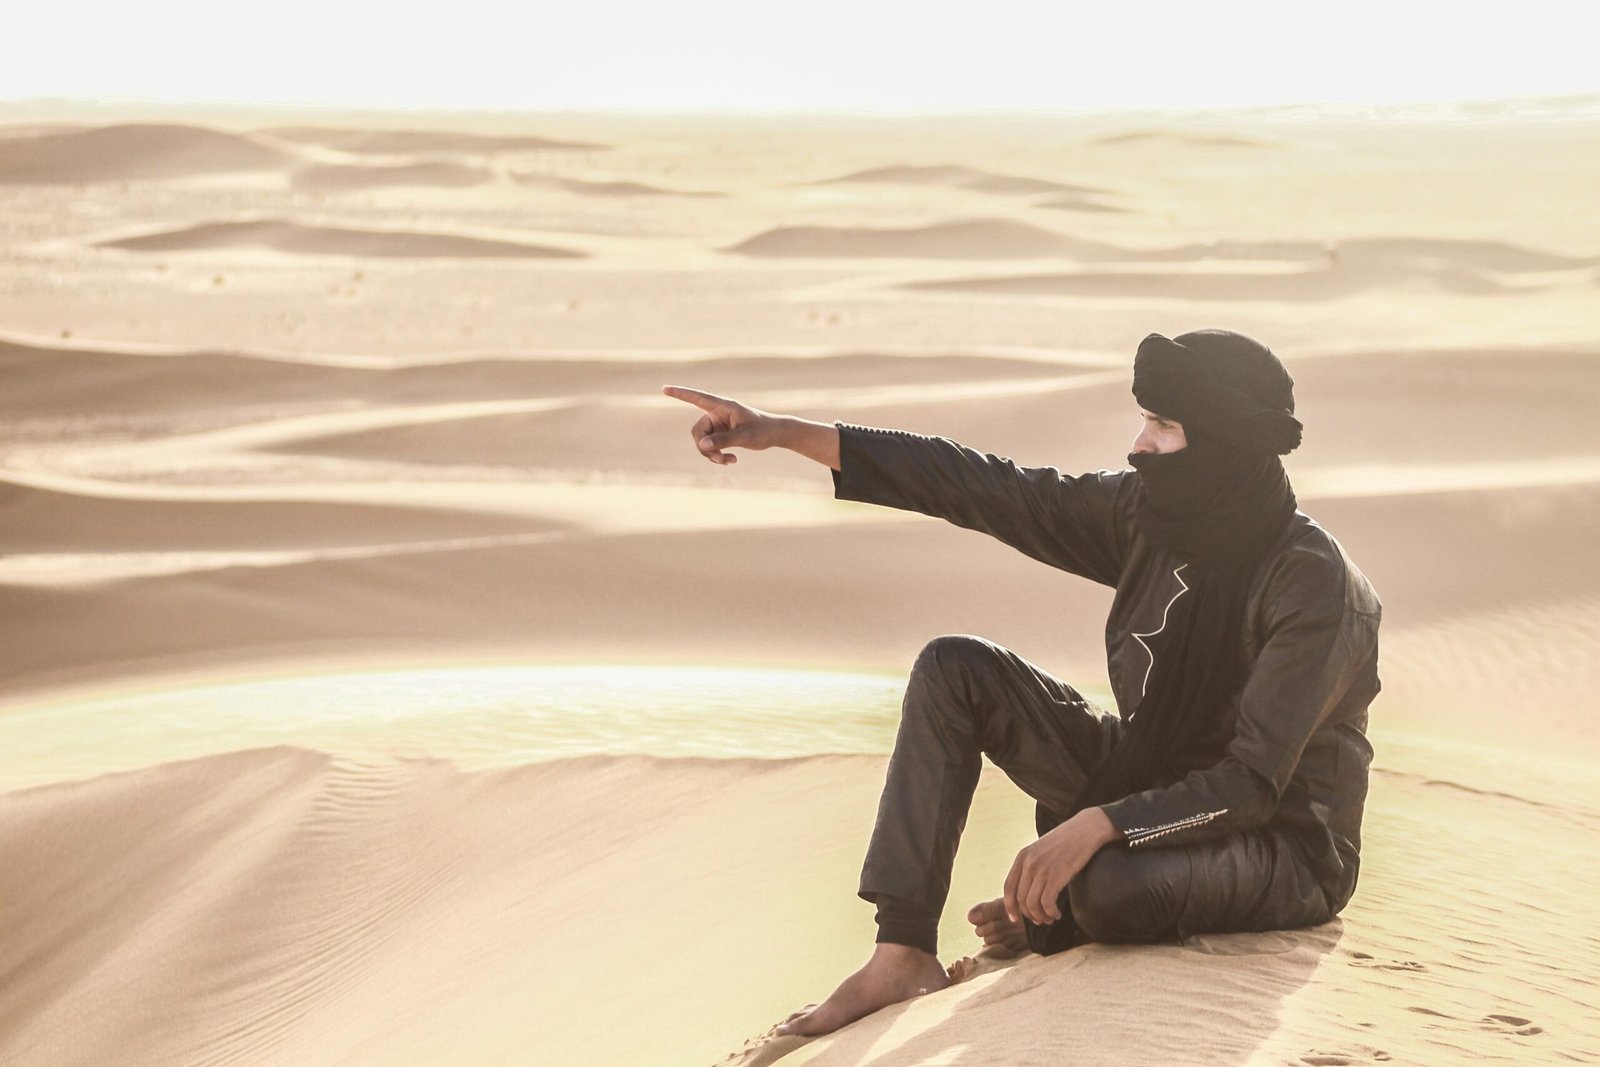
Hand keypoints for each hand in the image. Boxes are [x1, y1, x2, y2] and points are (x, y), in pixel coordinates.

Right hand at [661, 385, 779, 465]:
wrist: (775, 434)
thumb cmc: (763, 430)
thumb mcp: (745, 437)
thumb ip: (723, 440)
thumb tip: (701, 445)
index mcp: (723, 406)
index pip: (698, 398)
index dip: (680, 394)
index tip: (664, 389)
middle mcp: (717, 413)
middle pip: (698, 431)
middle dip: (705, 447)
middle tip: (719, 459)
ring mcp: (718, 424)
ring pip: (702, 442)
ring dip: (712, 454)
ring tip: (727, 461)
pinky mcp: (720, 434)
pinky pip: (709, 447)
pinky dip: (717, 455)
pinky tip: (731, 461)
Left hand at [1003, 807, 1117, 925]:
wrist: (1085, 830)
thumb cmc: (1066, 842)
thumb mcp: (1041, 850)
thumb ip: (1031, 866)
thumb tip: (1027, 891)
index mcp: (1022, 856)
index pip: (1008, 887)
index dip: (1010, 906)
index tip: (1014, 918)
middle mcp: (1028, 863)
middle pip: (1020, 899)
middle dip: (1029, 914)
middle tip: (1040, 920)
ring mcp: (1042, 869)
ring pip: (1032, 904)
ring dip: (1041, 916)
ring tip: (1050, 918)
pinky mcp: (1057, 875)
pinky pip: (1047, 903)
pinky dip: (1051, 913)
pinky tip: (1057, 914)